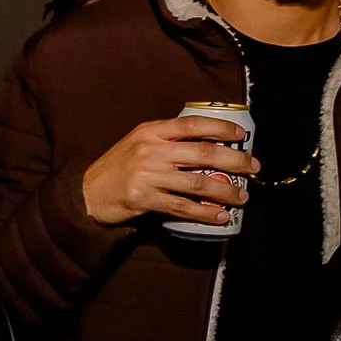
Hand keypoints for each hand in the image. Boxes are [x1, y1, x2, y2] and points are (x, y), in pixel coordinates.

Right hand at [79, 116, 261, 227]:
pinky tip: (220, 216)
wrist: (87, 192)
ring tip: (242, 197)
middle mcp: (151, 150)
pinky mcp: (144, 199)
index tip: (242, 135)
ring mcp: (147, 175)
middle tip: (253, 168)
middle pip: (203, 153)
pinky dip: (205, 212)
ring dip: (225, 191)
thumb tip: (206, 143)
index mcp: (150, 131)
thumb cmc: (117, 167)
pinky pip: (183, 206)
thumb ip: (166, 140)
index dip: (221, 128)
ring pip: (198, 182)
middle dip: (235, 160)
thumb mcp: (138, 142)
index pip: (193, 124)